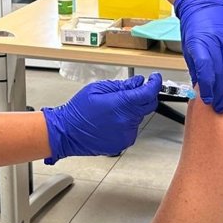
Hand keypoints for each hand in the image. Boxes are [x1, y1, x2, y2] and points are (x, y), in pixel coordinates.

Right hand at [41, 73, 160, 164]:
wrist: (66, 133)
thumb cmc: (77, 111)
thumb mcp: (97, 89)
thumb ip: (121, 85)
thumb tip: (138, 83)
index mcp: (121, 104)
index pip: (149, 93)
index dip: (155, 84)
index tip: (155, 79)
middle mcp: (126, 121)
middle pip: (148, 106)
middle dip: (144, 96)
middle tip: (134, 91)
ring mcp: (126, 134)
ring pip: (138, 117)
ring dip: (131, 111)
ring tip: (112, 110)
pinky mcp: (123, 143)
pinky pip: (131, 129)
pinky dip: (125, 123)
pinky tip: (110, 121)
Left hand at [173, 0, 222, 112]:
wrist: (202, 2)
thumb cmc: (193, 26)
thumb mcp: (188, 47)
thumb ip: (196, 67)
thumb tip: (201, 88)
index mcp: (198, 42)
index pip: (206, 69)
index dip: (209, 87)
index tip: (209, 100)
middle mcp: (215, 39)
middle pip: (221, 71)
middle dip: (221, 92)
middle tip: (221, 106)